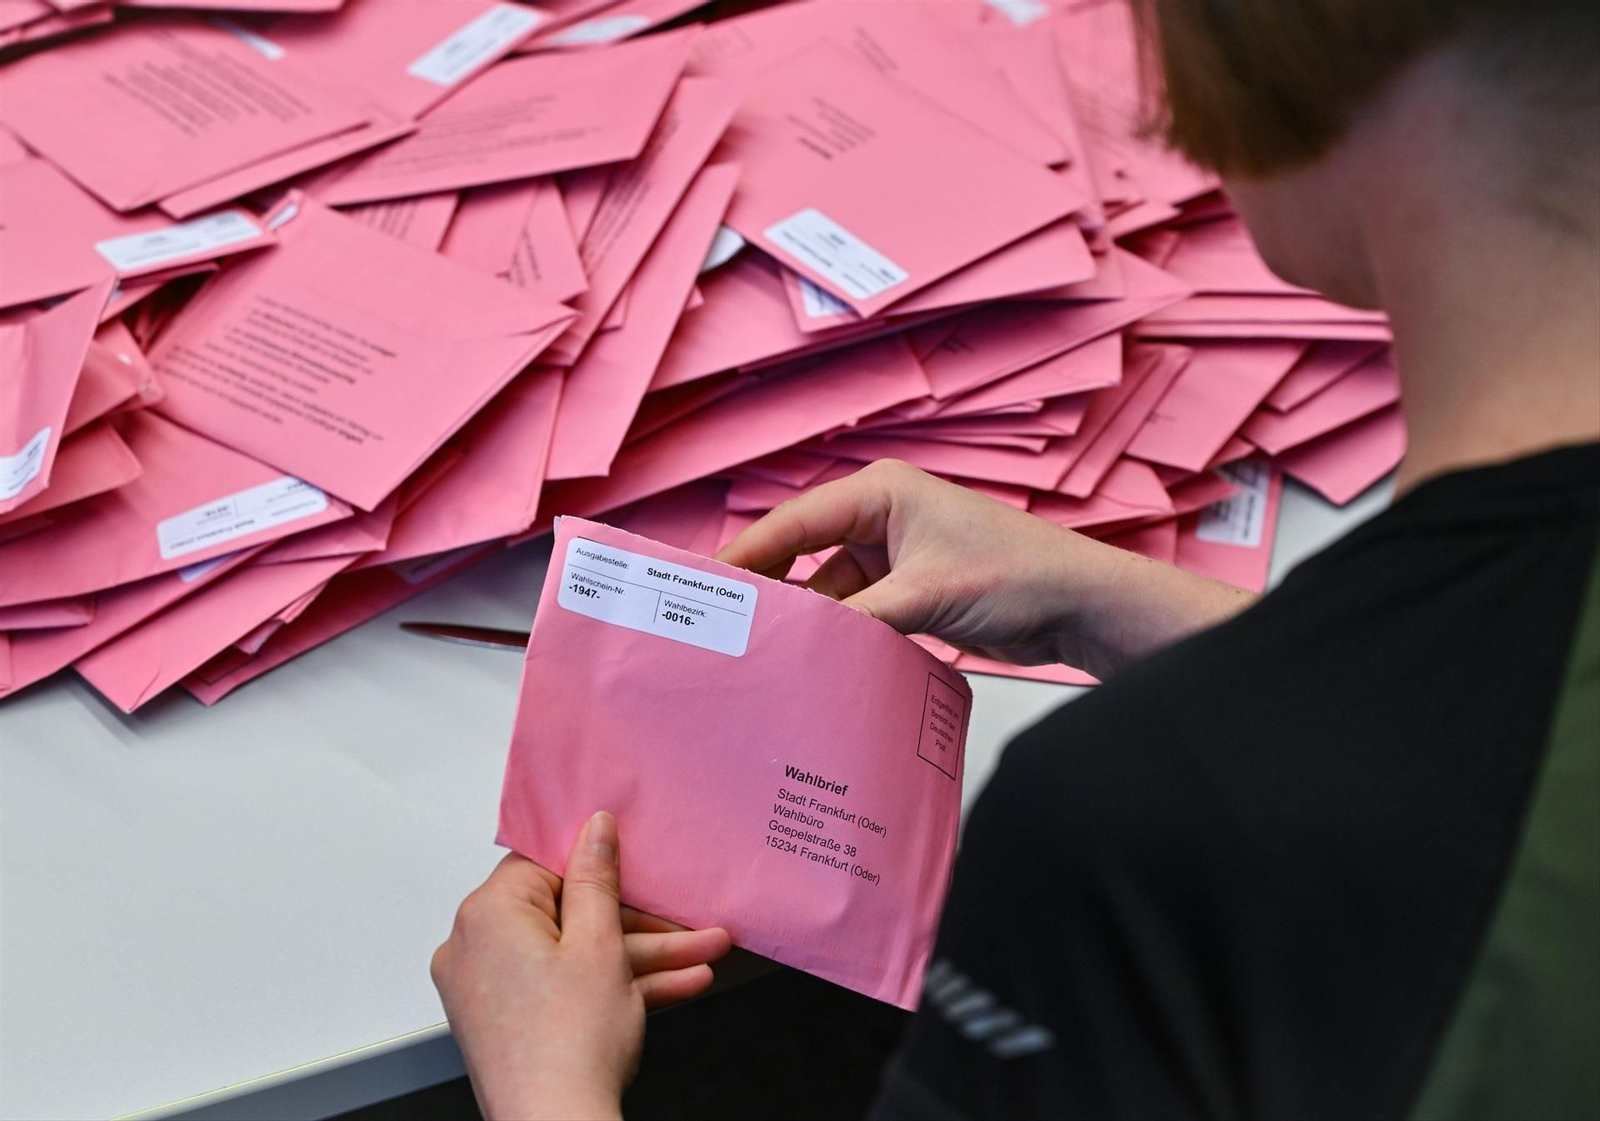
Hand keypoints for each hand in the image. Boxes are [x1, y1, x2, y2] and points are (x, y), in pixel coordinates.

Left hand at [431, 813, 730, 1120]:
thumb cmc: (568, 1049)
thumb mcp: (600, 945)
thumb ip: (598, 878)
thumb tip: (593, 830)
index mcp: (487, 915)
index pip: (543, 863)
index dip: (596, 864)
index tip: (634, 864)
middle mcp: (474, 948)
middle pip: (567, 914)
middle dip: (639, 923)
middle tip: (685, 923)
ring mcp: (489, 990)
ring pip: (574, 956)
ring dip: (640, 958)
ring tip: (699, 957)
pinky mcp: (507, 1023)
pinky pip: (563, 988)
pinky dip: (611, 988)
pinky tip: (674, 986)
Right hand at [717, 459, 1253, 678]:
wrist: (1078, 605)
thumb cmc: (1021, 573)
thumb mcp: (925, 595)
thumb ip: (858, 619)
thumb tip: (801, 646)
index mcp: (882, 491)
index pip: (794, 522)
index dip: (748, 555)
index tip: (708, 586)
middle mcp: (883, 516)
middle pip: (803, 554)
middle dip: (772, 590)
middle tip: (728, 626)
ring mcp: (895, 556)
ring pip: (829, 590)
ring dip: (809, 621)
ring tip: (767, 654)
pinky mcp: (909, 591)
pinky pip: (856, 613)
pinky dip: (839, 636)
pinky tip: (815, 664)